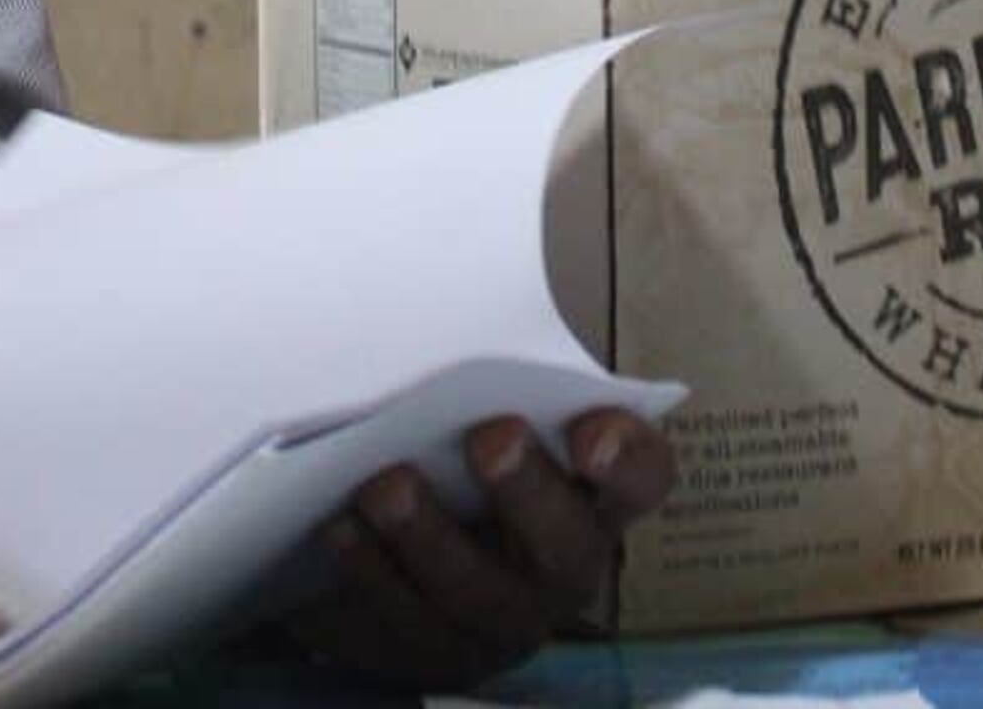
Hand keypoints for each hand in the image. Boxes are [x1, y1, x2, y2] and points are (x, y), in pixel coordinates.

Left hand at [286, 410, 675, 689]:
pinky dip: (370, 572)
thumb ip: (490, 388)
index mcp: (593, 497)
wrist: (397, 560)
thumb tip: (450, 327)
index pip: (641, 478)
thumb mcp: (480, 420)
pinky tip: (341, 527)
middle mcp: (560, 567)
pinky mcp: (437, 654)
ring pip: (478, 594)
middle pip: (566, 546)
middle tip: (491, 437)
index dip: (628, 458)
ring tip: (387, 486)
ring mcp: (501, 621)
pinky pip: (406, 624)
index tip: (591, 434)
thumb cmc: (453, 465)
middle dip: (529, 491)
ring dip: (431, 537)